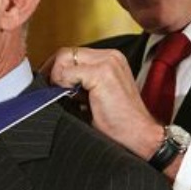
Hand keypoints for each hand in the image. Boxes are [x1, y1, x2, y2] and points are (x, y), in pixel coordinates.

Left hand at [41, 47, 164, 159]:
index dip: (57, 69)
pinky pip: (67, 73)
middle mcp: (110, 56)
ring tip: (68, 98)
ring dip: (58, 79)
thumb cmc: (118, 123)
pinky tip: (75, 101)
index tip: (50, 85)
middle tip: (51, 91)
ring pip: (64, 58)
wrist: (140, 137)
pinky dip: (63, 86)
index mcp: (110, 59)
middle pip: (66, 52)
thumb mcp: (96, 96)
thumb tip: (52, 81)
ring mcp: (108, 62)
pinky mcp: (102, 73)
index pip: (73, 54)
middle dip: (53, 72)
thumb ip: (79, 82)